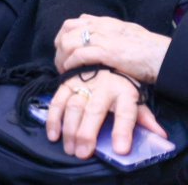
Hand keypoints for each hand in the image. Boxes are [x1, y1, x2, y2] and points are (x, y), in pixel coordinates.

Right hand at [46, 69, 165, 158]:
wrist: (102, 60)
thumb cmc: (120, 87)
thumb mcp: (136, 99)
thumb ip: (145, 118)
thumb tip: (160, 135)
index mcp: (124, 92)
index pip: (126, 113)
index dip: (123, 132)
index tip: (120, 150)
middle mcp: (103, 87)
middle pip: (94, 111)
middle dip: (87, 133)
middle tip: (82, 153)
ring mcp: (82, 84)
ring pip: (73, 107)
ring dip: (69, 129)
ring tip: (70, 148)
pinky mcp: (66, 83)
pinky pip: (57, 101)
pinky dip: (53, 118)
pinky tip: (53, 134)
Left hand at [54, 15, 171, 83]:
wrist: (161, 54)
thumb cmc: (147, 47)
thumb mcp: (125, 31)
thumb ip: (109, 30)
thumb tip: (96, 31)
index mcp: (103, 22)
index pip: (73, 23)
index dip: (63, 36)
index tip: (62, 49)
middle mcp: (99, 27)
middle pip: (66, 31)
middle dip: (59, 47)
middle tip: (60, 62)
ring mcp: (101, 38)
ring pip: (68, 42)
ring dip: (62, 58)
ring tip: (64, 70)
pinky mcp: (105, 51)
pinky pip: (79, 55)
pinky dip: (70, 63)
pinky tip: (71, 71)